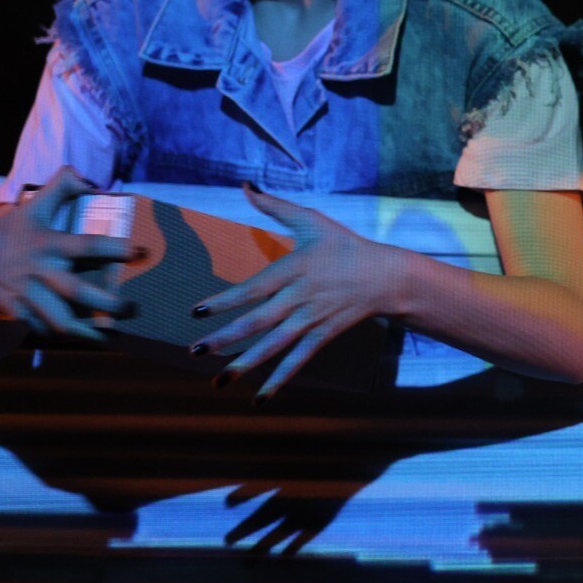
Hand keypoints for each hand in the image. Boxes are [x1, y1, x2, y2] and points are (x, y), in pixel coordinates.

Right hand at [0, 166, 140, 343]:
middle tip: (132, 309)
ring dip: (86, 332)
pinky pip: (40, 328)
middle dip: (107, 304)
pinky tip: (78, 337)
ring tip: (109, 337)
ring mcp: (26, 293)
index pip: (87, 244)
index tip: (140, 251)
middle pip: (77, 291)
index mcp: (49, 243)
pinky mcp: (15, 311)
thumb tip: (79, 172)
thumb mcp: (34, 207)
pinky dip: (58, 334)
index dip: (114, 248)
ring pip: (59, 319)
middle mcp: (40, 270)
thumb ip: (59, 188)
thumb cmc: (11, 232)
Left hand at [196, 184, 404, 398]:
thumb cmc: (344, 245)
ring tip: (219, 381)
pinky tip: (260, 397)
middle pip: (258, 321)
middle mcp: (301, 296)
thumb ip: (275, 206)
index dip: (225, 300)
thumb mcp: (311, 220)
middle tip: (195, 351)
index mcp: (294, 268)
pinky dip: (280, 380)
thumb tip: (245, 185)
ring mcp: (313, 319)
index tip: (198, 312)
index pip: (253, 288)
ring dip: (246, 364)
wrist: (386, 275)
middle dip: (225, 338)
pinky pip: (298, 360)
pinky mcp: (323, 335)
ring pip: (274, 346)